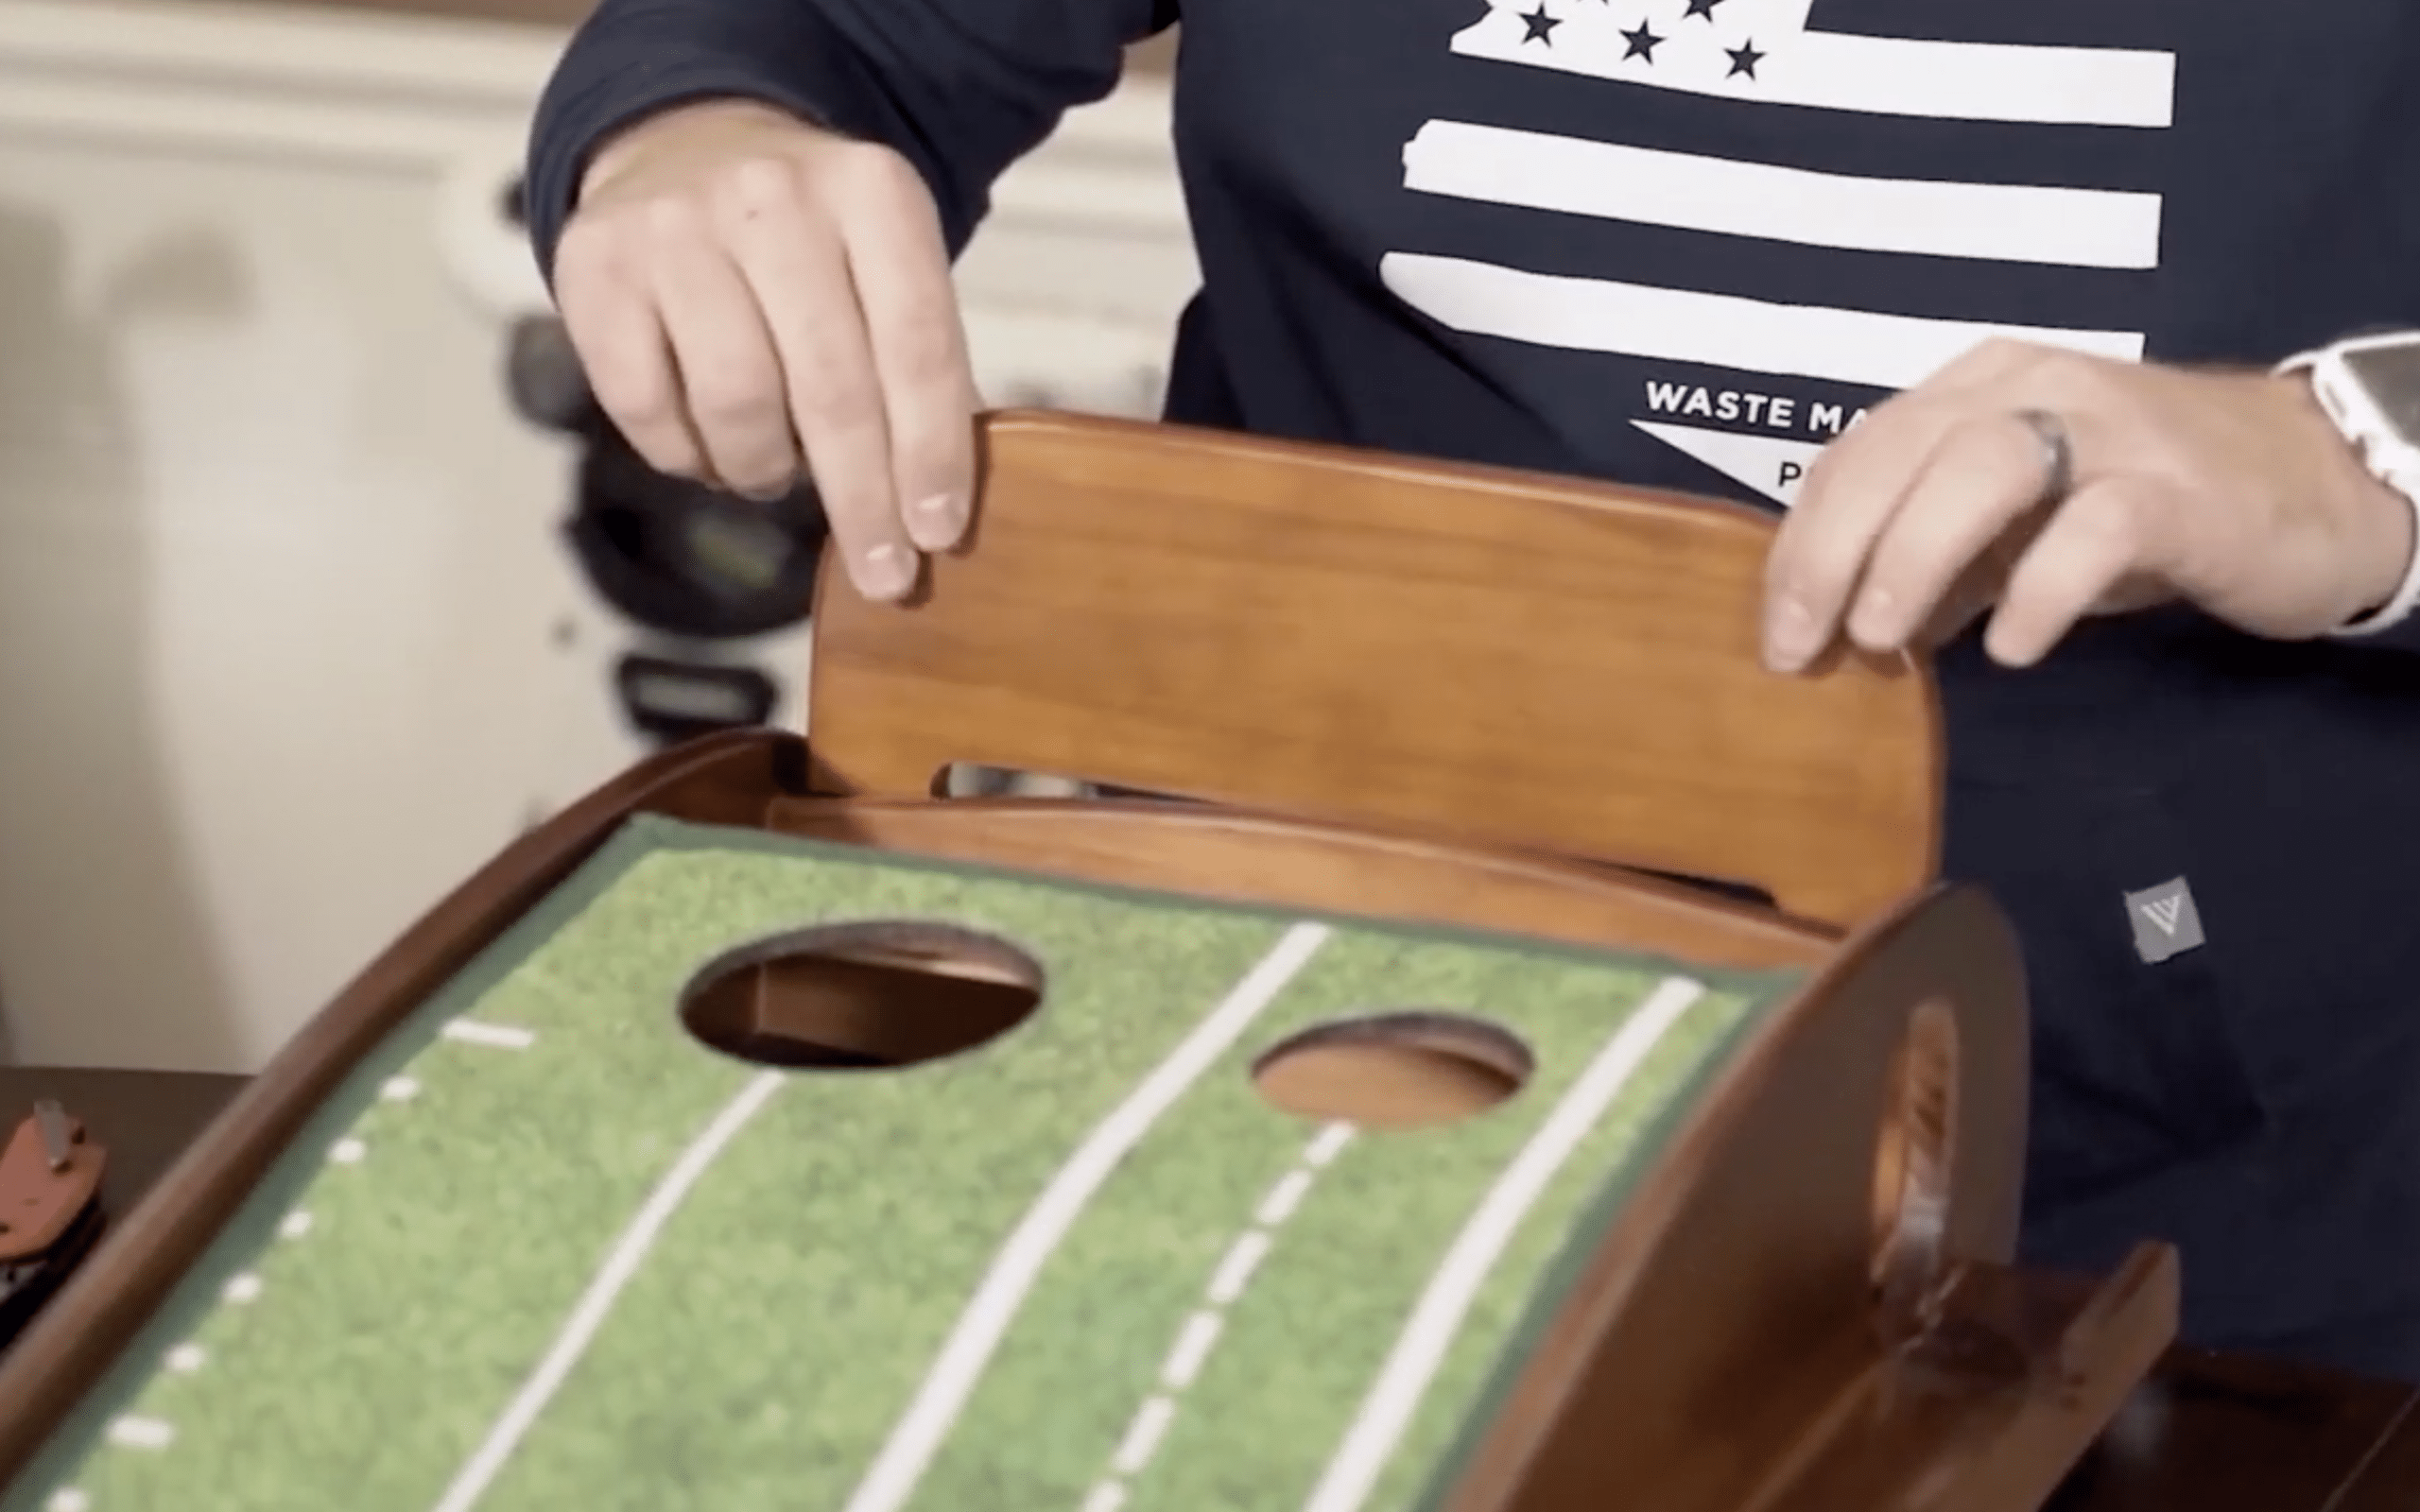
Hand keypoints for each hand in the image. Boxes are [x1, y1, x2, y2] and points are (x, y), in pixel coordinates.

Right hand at [550, 97, 980, 601]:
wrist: (684, 144)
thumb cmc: (806, 239)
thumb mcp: (884, 262)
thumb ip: (919, 360)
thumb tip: (940, 503)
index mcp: (872, 192)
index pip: (917, 344)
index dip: (930, 451)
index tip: (937, 531)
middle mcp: (774, 197)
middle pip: (832, 387)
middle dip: (862, 499)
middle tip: (882, 573)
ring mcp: (677, 227)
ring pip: (739, 402)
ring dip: (765, 469)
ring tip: (776, 474)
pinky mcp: (597, 267)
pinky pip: (649, 407)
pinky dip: (688, 456)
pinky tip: (711, 449)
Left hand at [1759, 339, 2417, 671]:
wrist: (2318, 483)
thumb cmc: (2147, 504)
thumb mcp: (2022, 527)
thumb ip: (1938, 562)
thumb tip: (1845, 627)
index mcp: (1979, 388)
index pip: (1860, 450)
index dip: (1802, 539)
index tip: (1775, 628)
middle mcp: (2034, 388)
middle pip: (1901, 449)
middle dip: (1831, 552)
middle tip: (1801, 648)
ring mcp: (2109, 431)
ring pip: (1982, 467)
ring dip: (1912, 557)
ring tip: (1883, 641)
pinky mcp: (2176, 491)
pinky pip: (2093, 528)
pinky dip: (2037, 591)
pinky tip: (2008, 649)